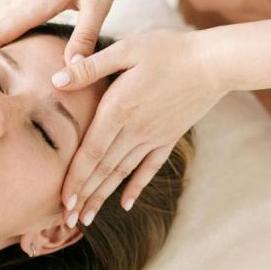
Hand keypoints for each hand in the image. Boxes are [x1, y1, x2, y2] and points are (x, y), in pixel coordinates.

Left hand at [52, 27, 226, 226]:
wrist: (215, 62)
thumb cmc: (168, 49)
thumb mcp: (125, 50)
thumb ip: (90, 67)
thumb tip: (56, 80)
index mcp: (118, 110)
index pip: (91, 152)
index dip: (75, 178)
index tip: (62, 201)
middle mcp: (134, 130)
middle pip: (103, 170)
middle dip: (84, 197)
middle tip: (66, 220)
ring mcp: (153, 137)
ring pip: (122, 173)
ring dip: (103, 197)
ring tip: (87, 218)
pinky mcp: (169, 137)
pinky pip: (149, 168)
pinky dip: (135, 187)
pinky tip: (125, 203)